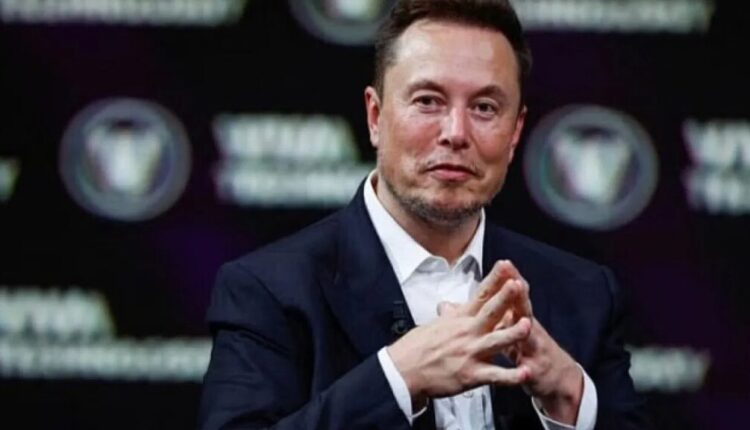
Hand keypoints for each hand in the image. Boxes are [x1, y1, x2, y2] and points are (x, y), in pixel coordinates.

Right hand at [385, 261, 531, 407]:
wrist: (403, 371)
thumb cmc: (416, 349)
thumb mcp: (433, 326)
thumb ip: (448, 316)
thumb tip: (448, 306)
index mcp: (460, 319)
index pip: (481, 295)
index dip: (495, 280)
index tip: (506, 266)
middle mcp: (467, 333)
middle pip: (490, 312)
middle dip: (505, 298)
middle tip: (518, 284)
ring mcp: (470, 353)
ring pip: (496, 341)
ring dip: (513, 333)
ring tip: (528, 325)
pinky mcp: (471, 375)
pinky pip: (495, 376)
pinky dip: (511, 376)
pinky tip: (525, 372)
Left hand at [495, 261, 583, 424]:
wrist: (558, 378)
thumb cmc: (529, 350)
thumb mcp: (510, 329)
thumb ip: (494, 314)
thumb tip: (475, 299)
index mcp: (518, 318)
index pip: (512, 295)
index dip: (508, 280)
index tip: (503, 263)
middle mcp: (529, 329)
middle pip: (523, 308)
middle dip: (519, 295)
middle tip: (515, 280)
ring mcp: (534, 349)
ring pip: (530, 337)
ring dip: (526, 328)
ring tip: (523, 321)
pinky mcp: (536, 371)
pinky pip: (531, 370)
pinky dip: (527, 370)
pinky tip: (526, 368)